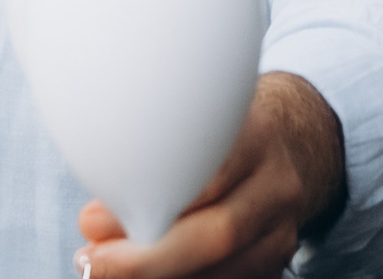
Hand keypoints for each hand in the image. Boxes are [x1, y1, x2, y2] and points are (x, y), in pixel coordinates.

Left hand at [75, 72, 345, 278]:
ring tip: (109, 271)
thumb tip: (94, 223)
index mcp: (258, 135)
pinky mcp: (277, 261)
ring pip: (226, 271)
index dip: (150, 203)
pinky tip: (150, 275)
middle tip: (92, 262)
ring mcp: (283, 229)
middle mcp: (278, 185)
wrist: (290, 142)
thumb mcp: (199, 118)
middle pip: (219, 233)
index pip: (209, 172)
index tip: (93, 221)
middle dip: (148, 259)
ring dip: (161, 277)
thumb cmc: (224, 131)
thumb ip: (155, 158)